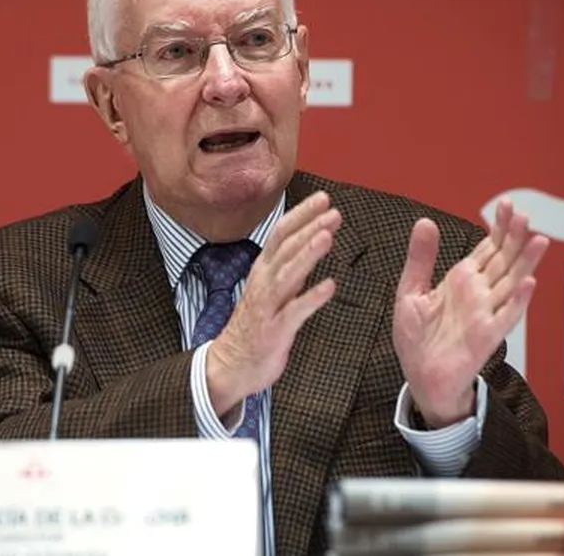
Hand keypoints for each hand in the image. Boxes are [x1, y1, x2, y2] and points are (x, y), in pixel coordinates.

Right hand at [206, 191, 342, 415]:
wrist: (232, 364)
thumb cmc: (256, 326)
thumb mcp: (271, 289)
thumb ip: (290, 267)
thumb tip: (312, 243)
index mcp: (264, 271)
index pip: (281, 234)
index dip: (302, 215)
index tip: (323, 199)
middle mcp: (264, 283)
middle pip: (286, 248)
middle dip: (309, 227)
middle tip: (332, 211)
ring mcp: (268, 306)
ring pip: (289, 274)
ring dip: (308, 254)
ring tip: (327, 237)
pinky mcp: (275, 330)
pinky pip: (295, 312)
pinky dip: (312, 298)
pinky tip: (330, 286)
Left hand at [392, 198, 548, 427]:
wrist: (419, 376)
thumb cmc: (418, 338)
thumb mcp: (410, 291)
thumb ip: (420, 259)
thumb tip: (425, 222)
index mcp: (462, 281)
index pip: (487, 248)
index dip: (498, 227)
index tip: (507, 204)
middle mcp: (478, 294)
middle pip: (503, 260)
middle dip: (514, 237)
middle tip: (524, 213)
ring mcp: (485, 314)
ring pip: (511, 283)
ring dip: (525, 263)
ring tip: (539, 239)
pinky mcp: (486, 336)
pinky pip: (506, 317)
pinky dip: (517, 301)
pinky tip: (528, 283)